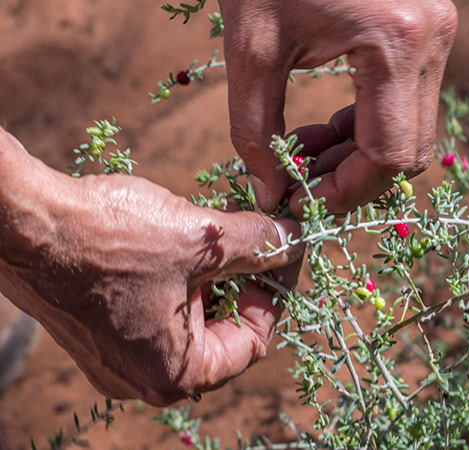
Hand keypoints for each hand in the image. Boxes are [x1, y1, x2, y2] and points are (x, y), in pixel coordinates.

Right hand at [0, 131, 303, 405]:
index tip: (285, 251)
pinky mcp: (97, 327)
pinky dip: (177, 276)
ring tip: (215, 231)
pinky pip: (156, 307)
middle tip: (254, 237)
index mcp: (175, 374)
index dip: (275, 291)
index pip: (253, 341)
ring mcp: (116, 355)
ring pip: (189, 315)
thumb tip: (295, 240)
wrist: (21, 220)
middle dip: (242, 279)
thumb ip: (257, 244)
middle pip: (221, 330)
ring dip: (210, 274)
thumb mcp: (202, 240)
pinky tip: (178, 239)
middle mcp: (143, 377)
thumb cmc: (108, 238)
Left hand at [219, 0, 457, 213]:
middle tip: (298, 184)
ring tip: (301, 154)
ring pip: (411, 131)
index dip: (344, 193)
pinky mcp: (429, 31)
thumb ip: (256, 130)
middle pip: (409, 151)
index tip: (299, 203)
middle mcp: (434, 40)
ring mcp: (439, 33)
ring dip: (358, 156)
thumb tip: (270, 194)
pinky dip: (367, 126)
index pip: (389, 156)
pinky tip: (324, 127)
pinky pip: (407, 103)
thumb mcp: (252, 46)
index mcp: (397, 42)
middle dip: (352, 179)